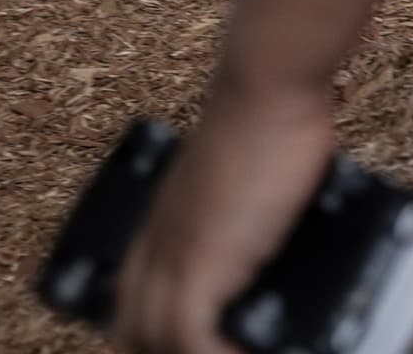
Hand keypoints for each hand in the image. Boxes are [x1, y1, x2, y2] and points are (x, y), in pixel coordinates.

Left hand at [112, 73, 335, 353]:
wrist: (266, 86)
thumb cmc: (268, 115)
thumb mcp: (244, 173)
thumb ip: (249, 211)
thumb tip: (280, 234)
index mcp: (163, 223)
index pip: (132, 299)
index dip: (150, 331)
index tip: (179, 339)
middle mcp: (158, 244)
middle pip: (135, 328)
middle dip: (166, 348)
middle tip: (214, 347)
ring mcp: (174, 255)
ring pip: (157, 341)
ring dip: (200, 352)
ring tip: (239, 350)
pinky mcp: (201, 262)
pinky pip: (192, 340)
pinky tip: (255, 350)